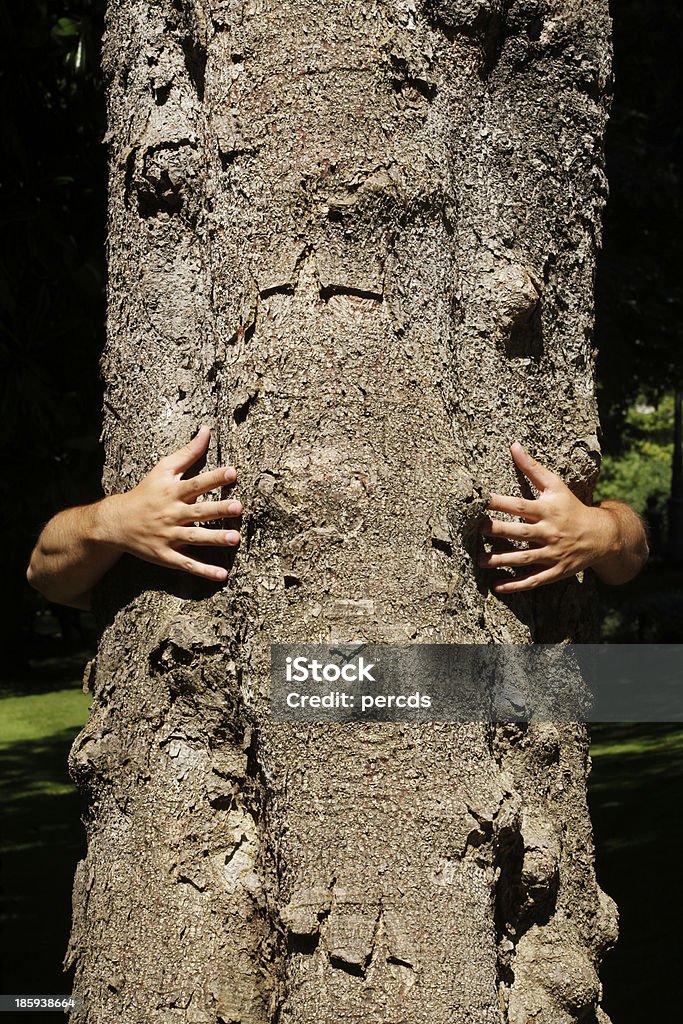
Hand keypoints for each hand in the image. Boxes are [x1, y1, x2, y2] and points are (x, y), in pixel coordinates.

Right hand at [99, 425, 241, 581]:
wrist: (116, 522)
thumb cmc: (145, 492)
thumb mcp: (163, 469)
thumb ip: (188, 452)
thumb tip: (207, 430)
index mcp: (172, 492)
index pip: (196, 483)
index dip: (214, 477)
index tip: (232, 472)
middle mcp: (171, 514)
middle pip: (198, 511)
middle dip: (218, 509)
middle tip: (238, 507)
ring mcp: (168, 536)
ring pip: (194, 538)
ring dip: (214, 538)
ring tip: (235, 538)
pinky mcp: (165, 555)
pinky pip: (186, 564)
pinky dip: (203, 571)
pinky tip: (222, 575)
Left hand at [478, 441, 619, 593]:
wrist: (601, 535)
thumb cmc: (571, 507)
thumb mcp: (555, 485)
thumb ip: (532, 468)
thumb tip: (514, 445)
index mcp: (547, 510)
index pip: (520, 505)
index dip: (500, 503)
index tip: (480, 501)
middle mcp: (550, 532)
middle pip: (520, 532)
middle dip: (498, 532)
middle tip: (476, 531)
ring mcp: (553, 553)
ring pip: (524, 559)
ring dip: (502, 561)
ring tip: (479, 561)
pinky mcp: (556, 571)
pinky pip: (534, 580)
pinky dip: (516, 585)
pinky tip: (496, 586)